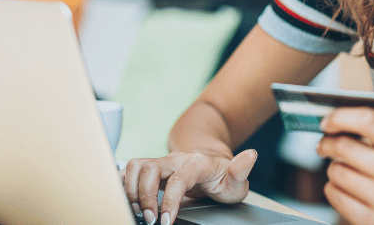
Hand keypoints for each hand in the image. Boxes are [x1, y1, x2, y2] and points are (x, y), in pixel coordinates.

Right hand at [121, 149, 257, 224]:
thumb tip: (250, 155)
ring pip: (136, 165)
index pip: (177, 179)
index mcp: (196, 163)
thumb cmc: (223, 176)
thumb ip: (241, 170)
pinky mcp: (151, 168)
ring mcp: (162, 162)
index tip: (166, 222)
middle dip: (144, 196)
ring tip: (138, 211)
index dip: (169, 201)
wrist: (211, 164)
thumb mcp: (237, 180)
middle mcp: (175, 159)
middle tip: (150, 219)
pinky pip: (129, 169)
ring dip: (131, 189)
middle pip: (150, 168)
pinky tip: (124, 198)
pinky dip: (122, 183)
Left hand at [316, 107, 373, 224]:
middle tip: (324, 144)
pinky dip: (333, 188)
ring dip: (333, 168)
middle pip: (344, 147)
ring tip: (345, 170)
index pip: (368, 121)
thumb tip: (333, 121)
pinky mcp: (372, 221)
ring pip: (336, 171)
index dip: (340, 117)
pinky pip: (334, 194)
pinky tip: (346, 188)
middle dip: (328, 143)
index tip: (327, 121)